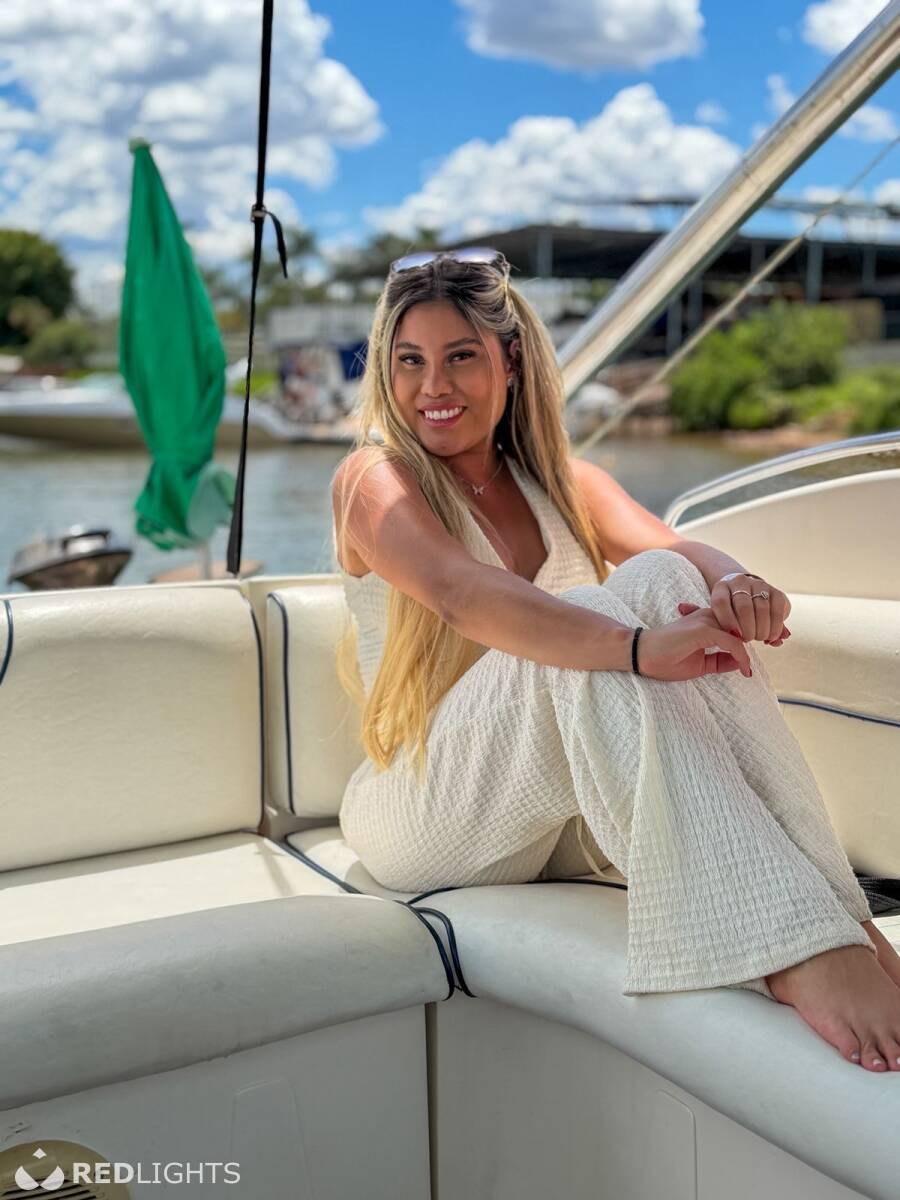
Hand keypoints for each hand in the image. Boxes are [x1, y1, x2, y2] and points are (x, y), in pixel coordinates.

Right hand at [635, 607, 753, 681]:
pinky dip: (741, 655)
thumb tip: (742, 663)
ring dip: (750, 650)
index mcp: (706, 620)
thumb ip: (720, 661)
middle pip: (742, 624)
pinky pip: (731, 641)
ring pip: (739, 631)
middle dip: (755, 641)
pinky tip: (745, 669)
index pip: (735, 625)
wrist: (640, 655)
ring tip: (751, 668)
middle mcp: (707, 616)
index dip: (747, 641)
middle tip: (758, 661)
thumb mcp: (700, 664)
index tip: (753, 660)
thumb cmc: (664, 660)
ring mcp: (704, 621)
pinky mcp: (702, 630)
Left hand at [678, 572, 791, 645]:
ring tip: (760, 640)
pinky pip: (779, 607)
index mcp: (721, 587)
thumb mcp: (708, 612)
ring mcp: (759, 585)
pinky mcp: (776, 591)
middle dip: (747, 628)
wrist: (743, 596)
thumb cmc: (723, 612)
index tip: (732, 636)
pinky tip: (773, 637)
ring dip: (763, 628)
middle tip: (747, 641)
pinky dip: (777, 624)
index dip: (727, 621)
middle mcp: (740, 582)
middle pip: (744, 606)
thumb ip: (695, 612)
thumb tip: (681, 607)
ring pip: (762, 608)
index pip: (721, 602)